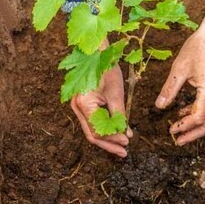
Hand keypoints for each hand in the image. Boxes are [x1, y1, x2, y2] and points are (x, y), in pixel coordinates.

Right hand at [70, 41, 132, 157]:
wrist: (95, 51)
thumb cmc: (106, 68)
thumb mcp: (116, 93)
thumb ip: (120, 115)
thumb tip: (126, 134)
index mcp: (84, 104)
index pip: (98, 131)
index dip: (113, 139)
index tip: (127, 142)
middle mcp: (76, 107)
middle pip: (91, 134)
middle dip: (109, 144)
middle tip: (124, 152)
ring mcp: (77, 106)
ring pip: (90, 130)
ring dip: (106, 139)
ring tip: (121, 146)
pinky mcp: (81, 104)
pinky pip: (90, 122)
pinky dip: (102, 129)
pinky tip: (113, 133)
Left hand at [155, 3, 204, 144]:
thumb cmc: (199, 47)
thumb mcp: (179, 68)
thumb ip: (170, 89)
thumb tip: (159, 107)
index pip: (197, 117)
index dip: (183, 126)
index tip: (171, 130)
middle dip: (193, 135)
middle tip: (178, 140)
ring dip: (197, 126)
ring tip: (180, 128)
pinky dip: (200, 114)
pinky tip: (185, 111)